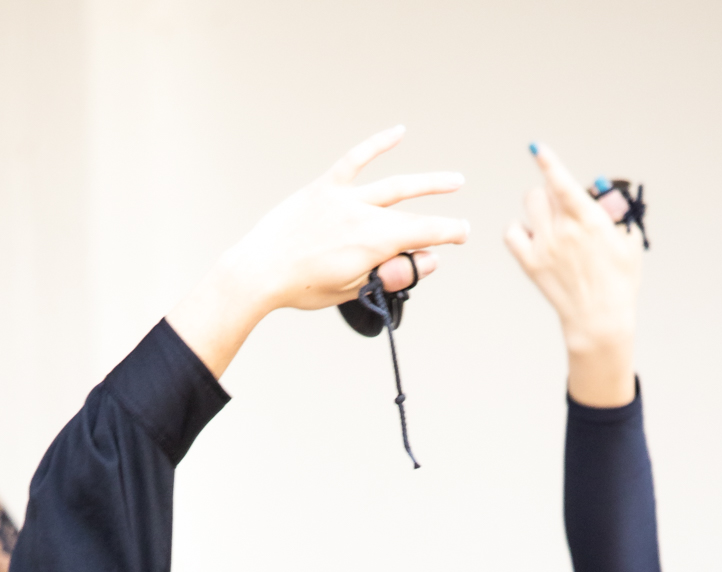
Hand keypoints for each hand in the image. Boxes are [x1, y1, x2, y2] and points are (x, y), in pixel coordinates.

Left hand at [167, 126, 468, 379]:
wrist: (259, 272)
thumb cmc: (303, 287)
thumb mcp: (352, 289)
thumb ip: (389, 272)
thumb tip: (422, 259)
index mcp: (372, 243)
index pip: (423, 235)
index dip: (447, 234)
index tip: (462, 235)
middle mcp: (363, 215)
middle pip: (411, 219)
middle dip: (439, 224)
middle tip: (461, 227)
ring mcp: (344, 198)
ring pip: (394, 187)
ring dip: (427, 185)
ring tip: (452, 181)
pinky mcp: (324, 188)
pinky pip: (355, 161)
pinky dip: (377, 144)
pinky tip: (399, 132)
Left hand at [504, 144, 639, 406]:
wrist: (599, 319)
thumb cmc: (619, 281)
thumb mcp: (628, 242)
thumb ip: (613, 215)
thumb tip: (600, 198)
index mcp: (589, 219)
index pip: (562, 183)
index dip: (548, 162)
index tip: (536, 148)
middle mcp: (563, 229)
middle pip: (542, 191)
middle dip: (552, 194)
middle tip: (564, 211)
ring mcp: (544, 246)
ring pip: (529, 205)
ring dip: (539, 207)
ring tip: (552, 225)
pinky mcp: (530, 263)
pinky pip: (511, 233)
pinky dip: (518, 230)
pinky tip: (532, 237)